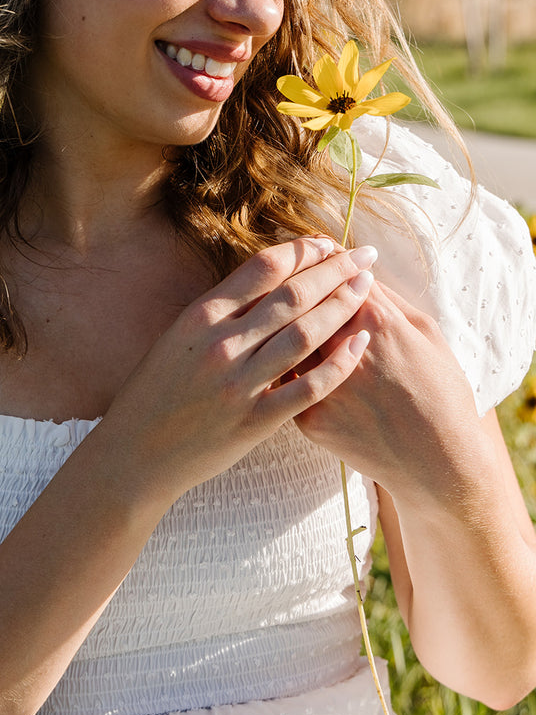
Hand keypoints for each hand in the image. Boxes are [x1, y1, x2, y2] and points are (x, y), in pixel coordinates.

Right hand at [99, 237, 375, 503]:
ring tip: (368, 288)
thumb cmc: (155, 392)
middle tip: (364, 255)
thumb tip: (270, 277)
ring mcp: (239, 384)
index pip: (264, 268)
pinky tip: (361, 344)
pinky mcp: (254, 421)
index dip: (303, 251)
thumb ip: (221, 311)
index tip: (328, 243)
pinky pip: (309, 388)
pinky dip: (339, 363)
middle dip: (335, 270)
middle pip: (293, 296)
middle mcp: (221, 344)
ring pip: (306, 335)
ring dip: (343, 306)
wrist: (135, 452)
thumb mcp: (177, 337)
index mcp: (200, 317)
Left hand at [294, 280, 482, 498]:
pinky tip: (275, 358)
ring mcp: (323, 387)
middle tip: (288, 279)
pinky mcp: (310, 420)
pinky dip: (277, 368)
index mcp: (377, 320)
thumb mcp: (426, 333)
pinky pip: (282, 382)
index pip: (332, 272)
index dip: (322, 259)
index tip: (318, 253)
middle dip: (290, 284)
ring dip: (275, 326)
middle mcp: (344, 349)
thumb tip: (355, 272)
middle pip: (298, 301)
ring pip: (282, 342)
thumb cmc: (440, 390)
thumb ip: (387, 299)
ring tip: (276, 318)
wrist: (440, 461)